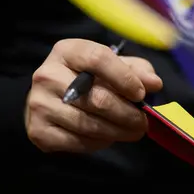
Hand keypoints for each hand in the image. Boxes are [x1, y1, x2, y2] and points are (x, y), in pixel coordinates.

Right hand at [25, 39, 162, 152]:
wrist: (49, 99)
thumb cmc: (88, 78)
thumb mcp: (112, 65)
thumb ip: (136, 71)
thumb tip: (154, 84)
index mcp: (67, 51)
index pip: (98, 59)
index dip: (124, 78)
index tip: (142, 94)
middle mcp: (48, 75)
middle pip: (97, 98)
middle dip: (128, 114)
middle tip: (144, 122)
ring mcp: (39, 104)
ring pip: (89, 124)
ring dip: (118, 131)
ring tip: (133, 131)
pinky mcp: (39, 131)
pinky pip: (78, 141)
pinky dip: (100, 142)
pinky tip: (109, 136)